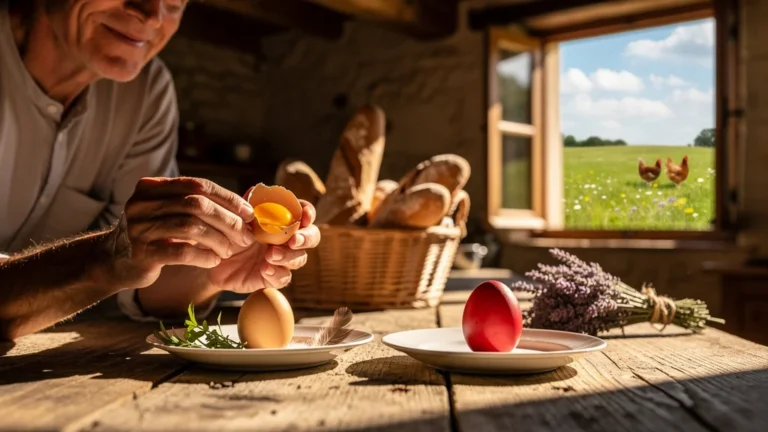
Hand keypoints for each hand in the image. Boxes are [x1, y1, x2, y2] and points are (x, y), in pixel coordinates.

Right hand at [103, 177, 255, 289]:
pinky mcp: (141, 252)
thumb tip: (243, 206)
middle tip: (245, 235)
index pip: (197, 185)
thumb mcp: (167, 212)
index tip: (248, 212)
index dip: (227, 197)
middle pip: (197, 204)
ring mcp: (139, 227)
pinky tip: (214, 261)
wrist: (111, 261)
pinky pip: (181, 251)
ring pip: (191, 227)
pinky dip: (203, 256)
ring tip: (230, 250)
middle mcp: (143, 203)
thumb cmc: (152, 235)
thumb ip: (194, 204)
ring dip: (218, 239)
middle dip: (227, 220)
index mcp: (151, 187)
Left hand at [207, 194, 320, 292]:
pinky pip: (284, 278)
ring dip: (289, 256)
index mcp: (282, 220)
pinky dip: (278, 273)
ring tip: (270, 255)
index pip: (303, 213)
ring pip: (300, 259)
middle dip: (306, 238)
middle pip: (311, 237)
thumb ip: (247, 206)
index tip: (305, 216)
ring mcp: (283, 259)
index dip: (308, 213)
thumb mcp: (235, 218)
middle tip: (293, 241)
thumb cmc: (227, 233)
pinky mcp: (274, 277)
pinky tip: (265, 269)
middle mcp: (287, 239)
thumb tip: (253, 192)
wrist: (212, 259)